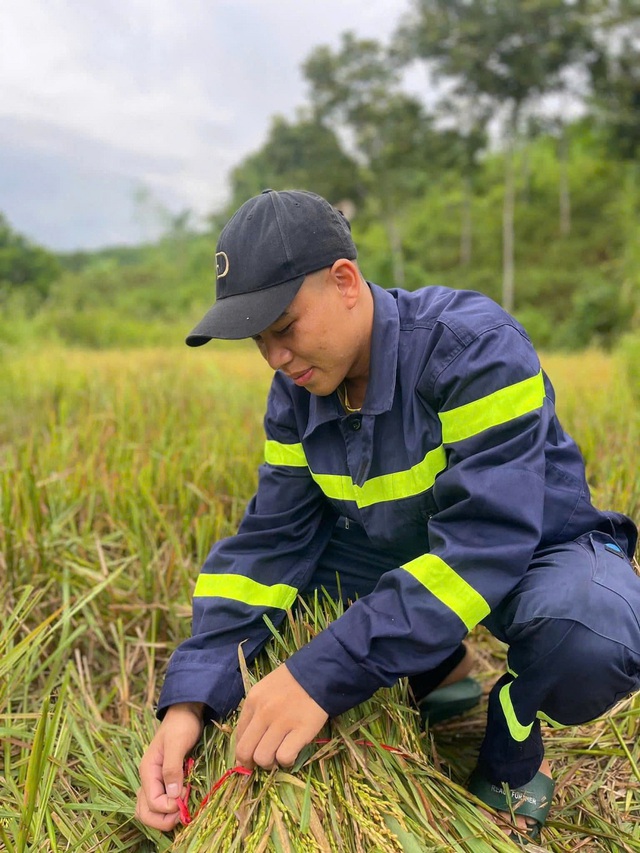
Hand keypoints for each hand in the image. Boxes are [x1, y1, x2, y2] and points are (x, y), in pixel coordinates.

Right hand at [135, 702, 203, 830]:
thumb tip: (172, 795)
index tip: (185, 797)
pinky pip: (160, 801)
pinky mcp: (165, 779)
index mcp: (148, 770)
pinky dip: (169, 808)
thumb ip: (172, 767)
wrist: (186, 711)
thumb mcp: (177, 743)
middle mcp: (149, 778)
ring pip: (150, 810)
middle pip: (145, 812)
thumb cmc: (181, 724)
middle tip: (182, 814)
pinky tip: (183, 802)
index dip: (168, 807)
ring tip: (182, 811)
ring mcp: (156, 780)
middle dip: (162, 819)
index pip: (151, 802)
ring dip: (164, 817)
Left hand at [235, 664, 327, 769]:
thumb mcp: (265, 691)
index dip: (243, 752)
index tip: (250, 757)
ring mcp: (282, 722)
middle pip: (245, 751)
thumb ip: (255, 713)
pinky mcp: (301, 730)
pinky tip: (292, 753)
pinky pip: (284, 757)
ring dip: (270, 763)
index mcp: (253, 701)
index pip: (238, 736)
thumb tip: (247, 746)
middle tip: (263, 762)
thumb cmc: (291, 683)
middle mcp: (263, 712)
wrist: (319, 673)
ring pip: (263, 758)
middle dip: (251, 763)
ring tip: (279, 754)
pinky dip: (287, 761)